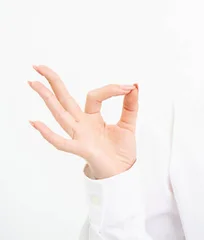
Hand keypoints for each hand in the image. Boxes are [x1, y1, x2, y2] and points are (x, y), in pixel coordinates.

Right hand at [28, 65, 138, 179]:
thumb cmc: (121, 151)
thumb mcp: (129, 123)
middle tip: (38, 66)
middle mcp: (81, 125)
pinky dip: (49, 133)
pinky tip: (35, 122)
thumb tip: (134, 85)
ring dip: (47, 99)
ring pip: (60, 115)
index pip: (94, 95)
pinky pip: (61, 142)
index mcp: (92, 117)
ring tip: (33, 83)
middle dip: (53, 83)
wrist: (123, 173)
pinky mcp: (81, 149)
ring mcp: (78, 136)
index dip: (111, 89)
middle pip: (64, 100)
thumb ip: (131, 105)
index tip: (129, 87)